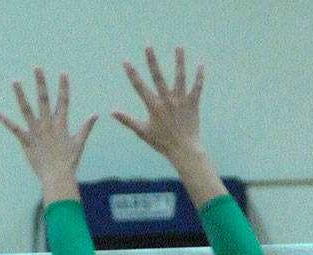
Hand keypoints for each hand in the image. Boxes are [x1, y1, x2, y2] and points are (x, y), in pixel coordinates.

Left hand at [0, 68, 96, 204]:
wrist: (57, 176)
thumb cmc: (70, 161)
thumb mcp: (80, 143)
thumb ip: (86, 127)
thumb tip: (96, 115)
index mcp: (61, 124)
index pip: (64, 102)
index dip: (64, 87)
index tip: (63, 73)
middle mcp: (47, 124)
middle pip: (43, 100)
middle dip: (41, 83)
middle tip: (37, 68)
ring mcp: (36, 132)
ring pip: (26, 109)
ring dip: (21, 94)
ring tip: (15, 81)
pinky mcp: (26, 140)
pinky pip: (14, 129)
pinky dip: (5, 121)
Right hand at [113, 46, 204, 165]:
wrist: (184, 150)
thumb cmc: (162, 142)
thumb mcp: (142, 131)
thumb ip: (127, 120)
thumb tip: (111, 111)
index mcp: (154, 107)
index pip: (140, 87)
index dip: (132, 73)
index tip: (126, 60)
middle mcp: (167, 101)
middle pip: (158, 77)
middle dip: (152, 61)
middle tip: (148, 45)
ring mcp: (181, 102)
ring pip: (180, 78)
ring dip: (179, 61)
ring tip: (178, 46)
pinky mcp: (193, 104)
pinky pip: (197, 88)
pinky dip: (199, 76)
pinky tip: (201, 64)